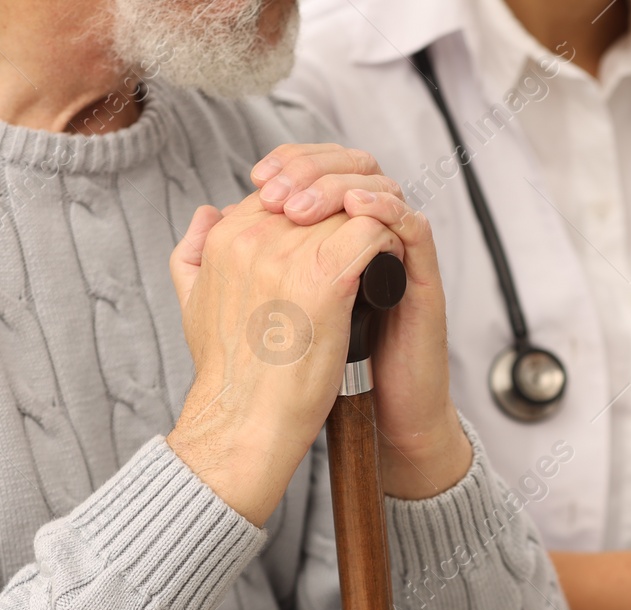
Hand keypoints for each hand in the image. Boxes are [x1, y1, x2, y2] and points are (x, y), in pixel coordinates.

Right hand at [164, 194, 402, 525]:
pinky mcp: (325, 277)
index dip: (316, 215)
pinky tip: (390, 271)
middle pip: (321, 196)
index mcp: (227, 236)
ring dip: (374, 231)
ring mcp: (289, 254)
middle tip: (369, 248)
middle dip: (349, 217)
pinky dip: (389, 245)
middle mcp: (254, 236)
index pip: (284, 193)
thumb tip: (210, 212)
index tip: (335, 245)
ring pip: (351, 209)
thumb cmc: (230, 375)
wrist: (245, 422)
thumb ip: (194, 251)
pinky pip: (373, 231)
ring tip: (383, 261)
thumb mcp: (192, 302)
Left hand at [250, 144, 470, 498]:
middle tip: (277, 190)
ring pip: (380, 187)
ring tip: (304, 208)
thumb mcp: (256, 312)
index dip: (290, 164)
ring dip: (341, 186)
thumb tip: (209, 213)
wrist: (369, 425)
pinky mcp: (421, 280)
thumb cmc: (313, 379)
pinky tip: (356, 211)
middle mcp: (365, 241)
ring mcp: (396, 258)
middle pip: (348, 167)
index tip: (258, 179)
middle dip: (311, 168)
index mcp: (329, 241)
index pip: (317, 171)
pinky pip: (413, 226)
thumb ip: (232, 262)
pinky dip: (385, 210)